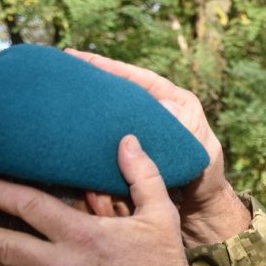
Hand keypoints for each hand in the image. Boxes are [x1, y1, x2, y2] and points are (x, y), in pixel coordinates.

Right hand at [64, 49, 249, 243]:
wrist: (198, 207)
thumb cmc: (205, 178)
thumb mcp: (201, 150)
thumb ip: (187, 128)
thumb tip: (164, 106)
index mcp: (177, 104)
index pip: (140, 79)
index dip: (112, 67)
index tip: (82, 58)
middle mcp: (158, 112)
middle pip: (121, 90)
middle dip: (95, 80)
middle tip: (63, 71)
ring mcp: (142, 132)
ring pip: (112, 114)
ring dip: (90, 107)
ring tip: (60, 95)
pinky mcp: (130, 151)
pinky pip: (108, 139)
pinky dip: (91, 135)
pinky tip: (70, 130)